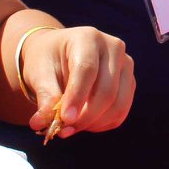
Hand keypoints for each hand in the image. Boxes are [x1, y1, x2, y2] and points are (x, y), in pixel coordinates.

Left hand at [19, 26, 135, 139]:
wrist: (59, 54)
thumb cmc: (48, 60)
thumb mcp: (39, 73)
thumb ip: (44, 95)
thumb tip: (42, 123)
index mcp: (88, 37)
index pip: (87, 69)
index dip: (77, 96)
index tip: (65, 119)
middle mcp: (113, 47)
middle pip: (107, 89)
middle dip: (85, 116)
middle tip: (64, 130)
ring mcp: (125, 65)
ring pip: (118, 104)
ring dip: (94, 123)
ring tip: (71, 128)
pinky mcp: (129, 82)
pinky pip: (121, 111)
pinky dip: (103, 124)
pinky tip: (84, 124)